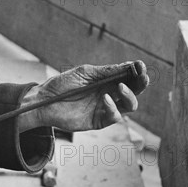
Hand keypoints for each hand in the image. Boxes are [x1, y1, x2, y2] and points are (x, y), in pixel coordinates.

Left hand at [22, 61, 148, 131]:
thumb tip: (128, 65)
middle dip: (140, 83)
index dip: (136, 71)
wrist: (44, 101)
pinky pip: (114, 116)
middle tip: (143, 77)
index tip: (141, 66)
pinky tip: (105, 99)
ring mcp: (105, 108)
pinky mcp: (99, 121)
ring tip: (120, 88)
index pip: (127, 76)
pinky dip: (113, 107)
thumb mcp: (84, 74)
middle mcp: (108, 93)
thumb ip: (106, 71)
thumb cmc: (62, 85)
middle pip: (132, 90)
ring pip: (129, 105)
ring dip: (129, 96)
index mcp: (105, 80)